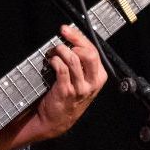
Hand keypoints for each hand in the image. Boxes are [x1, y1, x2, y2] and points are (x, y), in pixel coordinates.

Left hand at [31, 25, 107, 140]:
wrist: (56, 120)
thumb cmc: (68, 96)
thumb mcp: (82, 81)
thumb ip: (81, 63)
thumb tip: (72, 40)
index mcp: (99, 77)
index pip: (93, 51)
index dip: (79, 37)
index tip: (67, 29)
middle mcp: (92, 83)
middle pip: (88, 53)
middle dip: (73, 40)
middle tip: (61, 37)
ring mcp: (80, 88)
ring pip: (73, 59)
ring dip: (60, 51)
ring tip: (53, 51)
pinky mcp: (66, 91)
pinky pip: (61, 69)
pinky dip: (54, 61)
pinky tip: (50, 61)